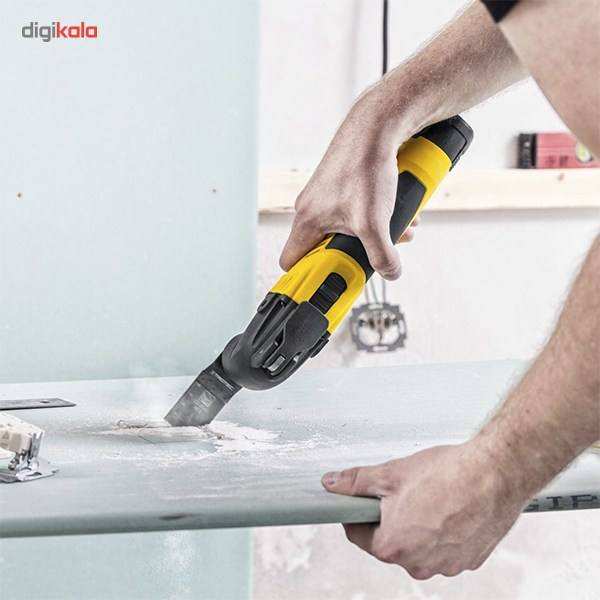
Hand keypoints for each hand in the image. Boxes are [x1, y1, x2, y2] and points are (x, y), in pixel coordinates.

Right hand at [279, 97, 417, 280]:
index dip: (306, 277)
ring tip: (399, 231)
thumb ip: (382, 256)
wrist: (377, 125)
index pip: (291, 260)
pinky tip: (398, 210)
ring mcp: (326, 196)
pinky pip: (356, 210)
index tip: (325, 285)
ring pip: (347, 228)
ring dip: (373, 235)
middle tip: (373, 256)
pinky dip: (376, 215)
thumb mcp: (375, 222)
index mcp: (307, 220)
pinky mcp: (342, 185)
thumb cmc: (365, 167)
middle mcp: (311, 208)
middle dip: (355, 255)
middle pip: (326, 248)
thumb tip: (390, 272)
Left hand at [322, 442, 525, 578]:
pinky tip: (450, 507)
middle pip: (389, 542)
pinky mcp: (469, 560)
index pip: (358, 535)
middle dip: (389, 518)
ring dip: (417, 526)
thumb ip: (356, 482)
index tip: (361, 501)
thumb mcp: (391, 473)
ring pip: (418, 545)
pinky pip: (444, 547)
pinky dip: (442, 531)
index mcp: (393, 545)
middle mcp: (418, 564)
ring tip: (430, 496)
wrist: (496, 473)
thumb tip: (334, 484)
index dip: (356, 513)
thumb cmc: (449, 474)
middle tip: (402, 492)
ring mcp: (446, 565)